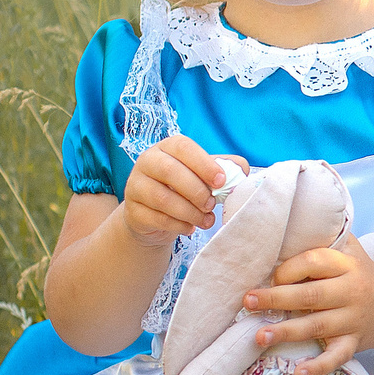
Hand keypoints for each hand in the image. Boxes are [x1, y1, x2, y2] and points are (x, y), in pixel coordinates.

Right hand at [118, 135, 242, 245]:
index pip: (183, 147)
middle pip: (171, 171)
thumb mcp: (203, 175)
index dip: (204, 164)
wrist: (155, 217)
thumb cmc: (185, 190)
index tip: (221, 181)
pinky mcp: (132, 210)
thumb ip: (224, 168)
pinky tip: (190, 227)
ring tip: (206, 220)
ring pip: (163, 198)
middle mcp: (147, 161)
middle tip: (212, 205)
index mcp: (167, 147)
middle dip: (197, 191)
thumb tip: (242, 170)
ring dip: (190, 212)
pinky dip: (179, 225)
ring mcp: (135, 186)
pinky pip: (157, 218)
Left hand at [246, 236, 373, 374]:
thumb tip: (280, 235)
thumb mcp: (349, 249)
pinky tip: (298, 372)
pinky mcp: (353, 343)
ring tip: (259, 337)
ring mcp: (353, 320)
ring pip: (317, 326)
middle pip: (311, 295)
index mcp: (347, 265)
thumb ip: (322, 239)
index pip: (314, 262)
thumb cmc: (359, 273)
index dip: (288, 269)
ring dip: (286, 332)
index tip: (270, 276)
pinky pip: (336, 357)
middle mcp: (352, 291)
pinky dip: (318, 366)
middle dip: (277, 298)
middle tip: (249, 301)